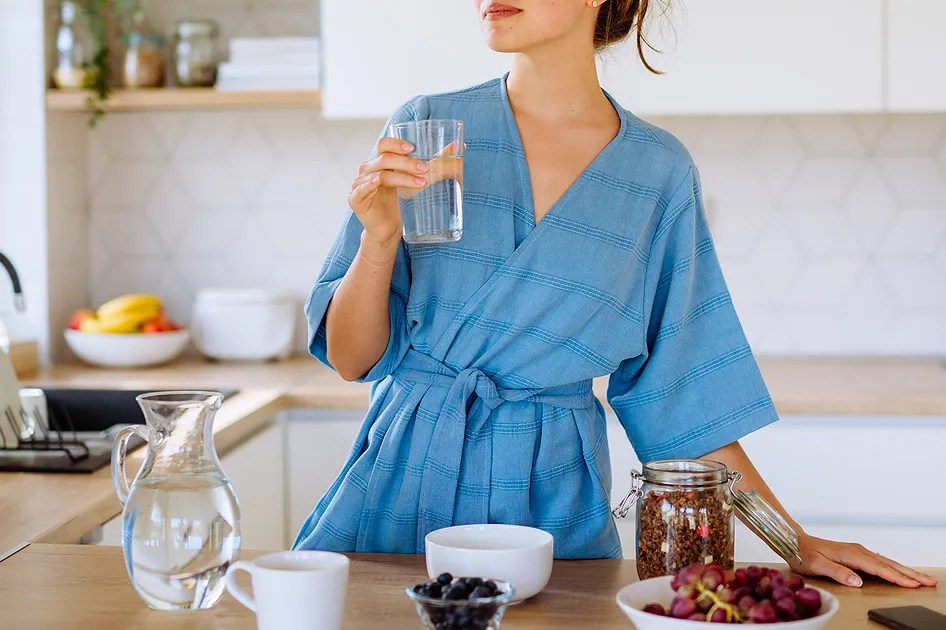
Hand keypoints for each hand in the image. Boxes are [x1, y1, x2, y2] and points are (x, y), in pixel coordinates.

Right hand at [348, 137, 429, 247]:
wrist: (389, 230)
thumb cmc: (401, 203)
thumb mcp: (419, 179)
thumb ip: (436, 163)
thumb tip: (459, 146)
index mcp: (381, 161)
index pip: (384, 144)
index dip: (396, 143)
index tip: (413, 148)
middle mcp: (368, 169)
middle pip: (384, 158)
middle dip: (406, 162)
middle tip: (426, 169)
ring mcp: (360, 184)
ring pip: (379, 174)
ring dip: (400, 176)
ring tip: (420, 183)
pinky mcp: (356, 200)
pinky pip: (361, 189)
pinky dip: (369, 184)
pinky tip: (378, 182)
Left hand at [790, 534, 937, 587]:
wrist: (795, 541)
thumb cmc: (804, 554)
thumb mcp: (816, 565)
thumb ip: (837, 572)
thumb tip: (858, 580)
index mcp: (851, 554)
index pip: (878, 568)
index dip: (896, 577)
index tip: (912, 585)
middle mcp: (857, 550)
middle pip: (888, 564)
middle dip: (909, 574)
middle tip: (929, 582)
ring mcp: (857, 551)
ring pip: (886, 562)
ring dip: (905, 570)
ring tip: (921, 578)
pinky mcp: (855, 553)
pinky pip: (879, 561)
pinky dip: (893, 567)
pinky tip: (900, 571)